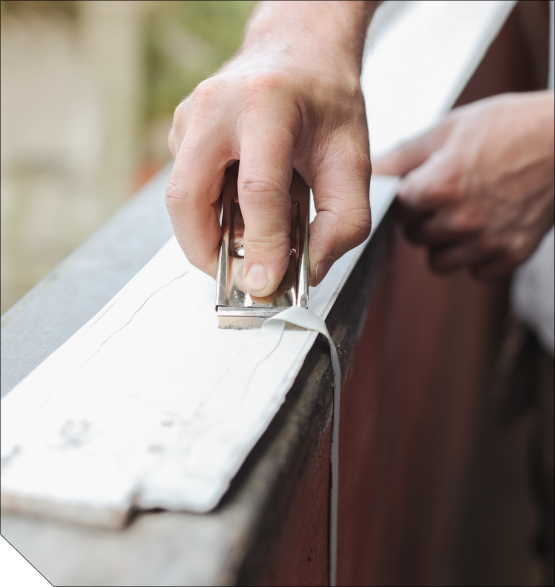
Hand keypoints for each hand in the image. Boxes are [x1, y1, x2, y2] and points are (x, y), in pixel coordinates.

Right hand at [166, 1, 378, 296]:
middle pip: (188, 200)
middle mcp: (214, 108)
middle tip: (239, 277)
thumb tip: (307, 272)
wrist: (299, 53)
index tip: (268, 284)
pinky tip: (242, 210)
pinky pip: (186, 189)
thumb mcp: (353, 160)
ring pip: (180, 200)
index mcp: (265, 105)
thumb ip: (342, 222)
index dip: (263, 245)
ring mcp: (190, 118)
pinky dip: (210, 215)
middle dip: (208, 254)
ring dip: (208, 236)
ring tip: (249, 240)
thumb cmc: (326, 101)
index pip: (258, 190)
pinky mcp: (181, 132)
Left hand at [373, 92, 554, 278]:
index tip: (422, 186)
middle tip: (445, 198)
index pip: (397, 209)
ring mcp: (487, 241)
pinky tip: (486, 230)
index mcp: (440, 186)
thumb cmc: (512, 127)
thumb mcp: (452, 128)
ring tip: (462, 217)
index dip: (408, 196)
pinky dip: (476, 256)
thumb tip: (372, 169)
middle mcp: (461, 220)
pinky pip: (475, 272)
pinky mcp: (512, 254)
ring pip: (438, 262)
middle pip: (414, 237)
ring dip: (443, 244)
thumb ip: (405, 155)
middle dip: (422, 219)